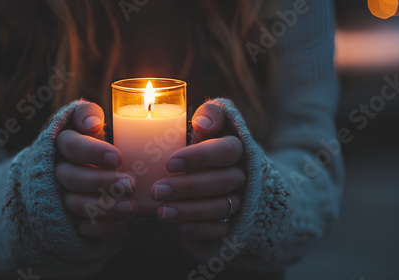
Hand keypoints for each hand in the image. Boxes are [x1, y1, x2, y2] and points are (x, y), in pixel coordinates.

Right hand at [55, 103, 138, 238]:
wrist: (70, 172)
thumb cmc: (87, 142)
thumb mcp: (85, 123)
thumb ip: (86, 114)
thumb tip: (91, 122)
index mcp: (59, 144)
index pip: (70, 146)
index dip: (92, 152)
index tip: (118, 158)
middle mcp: (55, 172)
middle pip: (71, 178)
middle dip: (102, 182)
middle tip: (130, 183)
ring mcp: (59, 198)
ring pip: (76, 205)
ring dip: (106, 207)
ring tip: (133, 207)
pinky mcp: (68, 221)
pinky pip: (82, 228)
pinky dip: (103, 227)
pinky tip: (123, 223)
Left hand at [151, 103, 244, 239]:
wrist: (217, 176)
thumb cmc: (206, 146)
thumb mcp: (208, 126)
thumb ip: (210, 116)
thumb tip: (203, 123)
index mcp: (236, 147)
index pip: (226, 150)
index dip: (199, 156)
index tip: (170, 163)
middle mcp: (242, 174)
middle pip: (223, 181)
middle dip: (187, 186)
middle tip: (156, 190)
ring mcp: (240, 199)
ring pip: (221, 206)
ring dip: (189, 210)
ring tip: (161, 211)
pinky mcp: (234, 222)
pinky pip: (222, 229)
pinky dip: (202, 228)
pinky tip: (182, 227)